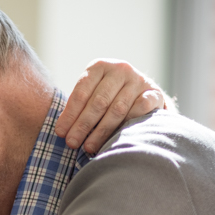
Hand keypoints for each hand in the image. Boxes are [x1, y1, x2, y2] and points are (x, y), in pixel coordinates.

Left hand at [55, 59, 174, 153]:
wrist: (142, 90)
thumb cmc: (108, 95)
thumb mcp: (92, 93)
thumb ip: (79, 107)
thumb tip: (62, 131)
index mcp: (99, 66)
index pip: (81, 92)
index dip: (70, 114)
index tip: (61, 133)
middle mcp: (119, 69)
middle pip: (98, 101)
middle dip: (83, 125)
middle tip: (72, 143)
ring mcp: (138, 80)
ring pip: (117, 109)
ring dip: (101, 131)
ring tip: (88, 147)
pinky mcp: (154, 92)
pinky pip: (139, 109)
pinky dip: (127, 124)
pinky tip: (115, 138)